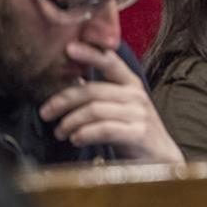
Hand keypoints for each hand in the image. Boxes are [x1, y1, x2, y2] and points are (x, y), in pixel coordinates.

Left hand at [40, 41, 184, 162]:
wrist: (161, 159)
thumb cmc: (134, 132)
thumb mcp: (120, 107)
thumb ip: (101, 94)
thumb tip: (72, 81)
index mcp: (131, 84)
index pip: (110, 62)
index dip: (90, 53)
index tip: (69, 48)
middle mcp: (136, 95)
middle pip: (92, 91)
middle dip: (63, 101)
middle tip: (46, 112)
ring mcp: (138, 114)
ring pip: (94, 110)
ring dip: (70, 122)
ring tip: (60, 132)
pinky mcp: (138, 133)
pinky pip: (104, 129)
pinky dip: (84, 134)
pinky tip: (75, 139)